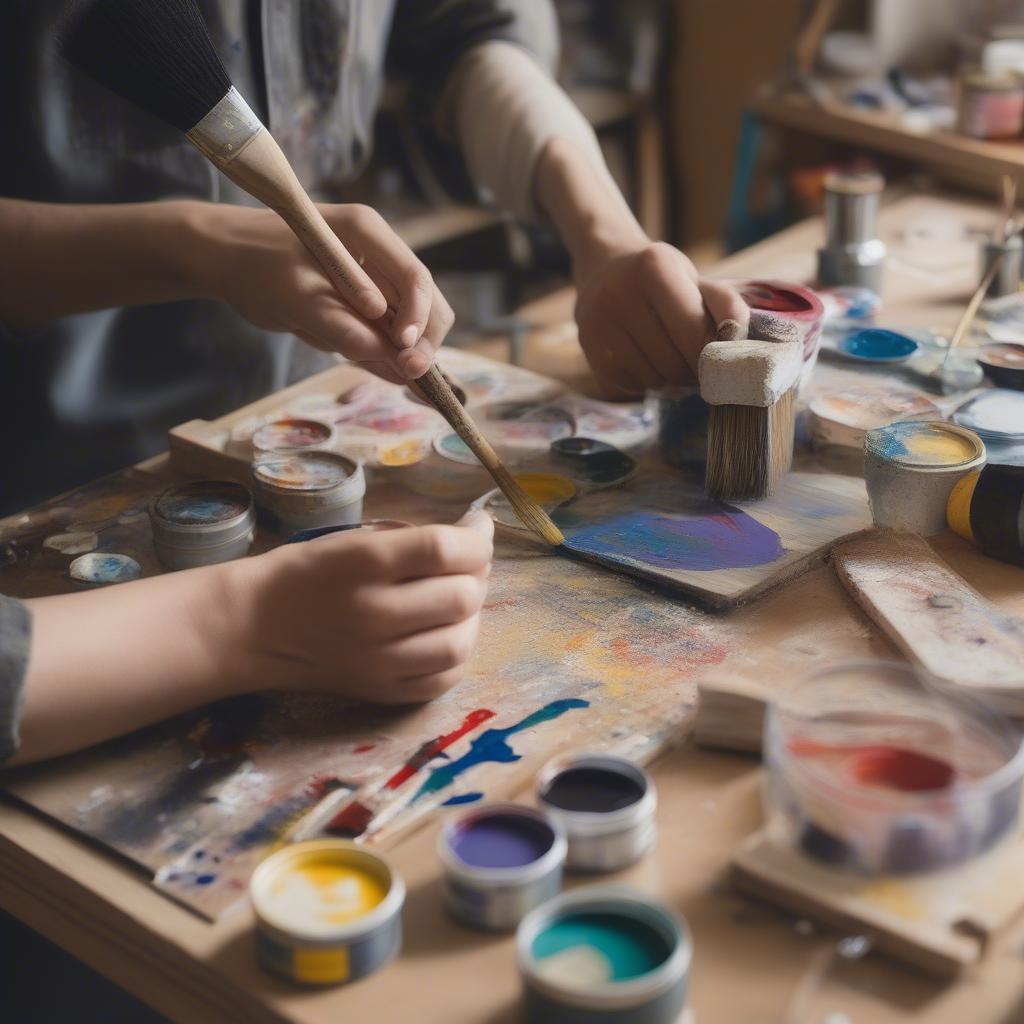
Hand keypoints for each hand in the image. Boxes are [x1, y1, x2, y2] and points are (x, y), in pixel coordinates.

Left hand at [191, 202, 453, 382]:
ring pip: (409, 325)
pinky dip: (383, 356)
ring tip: (389, 377)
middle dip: (421, 344)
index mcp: (368, 233)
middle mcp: (379, 254)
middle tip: (409, 379)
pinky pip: (384, 336)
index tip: (407, 357)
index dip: (419, 320)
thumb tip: (397, 362)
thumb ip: (347, 330)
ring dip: (398, 353)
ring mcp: (374, 279)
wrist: (222, 258)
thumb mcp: (298, 300)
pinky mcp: (362, 304)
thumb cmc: (255, 266)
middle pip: (426, 304)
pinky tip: (381, 370)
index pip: (416, 279)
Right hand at [225, 511, 493, 702]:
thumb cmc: (308, 572)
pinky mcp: (381, 691)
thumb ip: (416, 540)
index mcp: (362, 563)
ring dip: (472, 615)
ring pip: (460, 641)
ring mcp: (378, 660)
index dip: (476, 536)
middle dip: (478, 572)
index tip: (477, 525)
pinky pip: (444, 678)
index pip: (444, 548)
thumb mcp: (355, 539)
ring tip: (458, 598)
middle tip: (467, 562)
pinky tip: (447, 632)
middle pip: (461, 595)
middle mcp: (373, 613)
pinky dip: (457, 653)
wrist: (254, 626)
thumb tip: (478, 534)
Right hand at [534, 137, 748, 396]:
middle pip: (673, 362)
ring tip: (673, 361)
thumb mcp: (695, 278)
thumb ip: (725, 304)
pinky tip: (648, 363)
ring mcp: (598, 324)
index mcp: (654, 269)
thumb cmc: (661, 277)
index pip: (693, 334)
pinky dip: (647, 383)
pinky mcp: (588, 349)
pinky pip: (630, 386)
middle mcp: (620, 294)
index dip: (713, 358)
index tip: (720, 361)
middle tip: (699, 366)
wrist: (604, 267)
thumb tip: (740, 338)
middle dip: (693, 372)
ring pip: (653, 379)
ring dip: (672, 380)